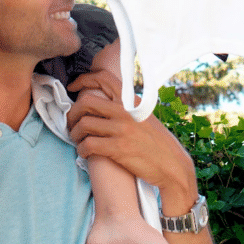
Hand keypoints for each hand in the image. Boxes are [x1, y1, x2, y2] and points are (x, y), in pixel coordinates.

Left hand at [67, 74, 197, 212]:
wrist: (172, 165)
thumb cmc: (157, 142)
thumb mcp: (144, 116)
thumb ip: (127, 107)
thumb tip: (104, 102)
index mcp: (131, 100)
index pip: (104, 79)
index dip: (83, 79)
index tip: (73, 87)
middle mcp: (125, 111)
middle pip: (86, 102)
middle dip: (72, 113)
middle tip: (70, 122)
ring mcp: (121, 129)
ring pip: (84, 124)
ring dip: (75, 133)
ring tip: (77, 139)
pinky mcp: (118, 149)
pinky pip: (88, 145)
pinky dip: (81, 149)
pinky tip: (85, 152)